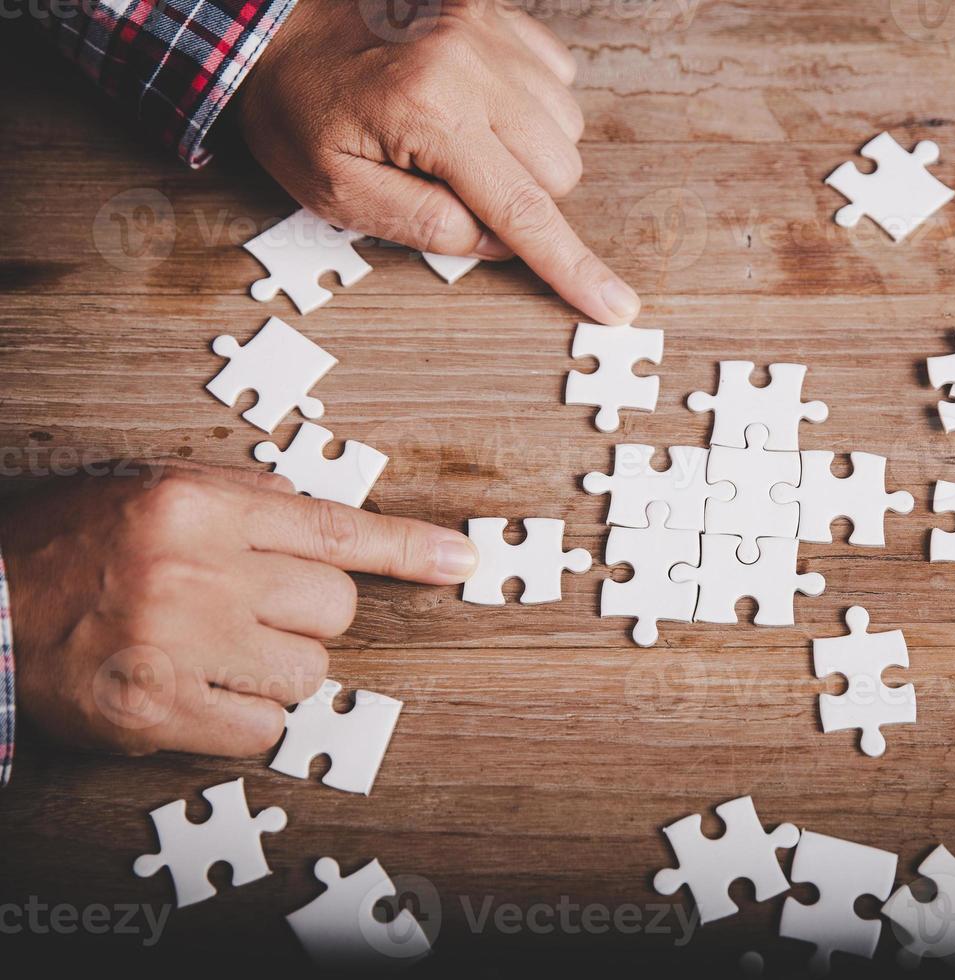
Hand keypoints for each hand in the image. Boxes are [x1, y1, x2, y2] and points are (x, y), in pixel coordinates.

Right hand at [0, 462, 478, 757]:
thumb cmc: (68, 548)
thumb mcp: (153, 492)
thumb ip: (243, 504)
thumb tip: (323, 522)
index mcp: (199, 505)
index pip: (335, 529)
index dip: (409, 549)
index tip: (460, 561)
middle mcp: (196, 569)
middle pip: (334, 609)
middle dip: (308, 619)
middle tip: (250, 615)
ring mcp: (178, 643)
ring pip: (308, 674)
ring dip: (277, 672)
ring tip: (214, 654)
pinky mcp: (156, 712)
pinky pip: (263, 729)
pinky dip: (243, 720)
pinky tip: (196, 695)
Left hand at [234, 0, 640, 324]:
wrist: (270, 20)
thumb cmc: (296, 105)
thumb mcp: (334, 189)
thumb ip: (422, 224)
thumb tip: (496, 243)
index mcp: (430, 113)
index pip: (523, 210)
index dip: (571, 267)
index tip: (616, 305)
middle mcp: (470, 63)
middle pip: (559, 168)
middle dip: (523, 196)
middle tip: (458, 187)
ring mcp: (486, 29)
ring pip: (565, 125)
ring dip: (528, 150)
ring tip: (463, 141)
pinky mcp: (493, 9)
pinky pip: (556, 74)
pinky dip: (530, 103)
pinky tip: (480, 104)